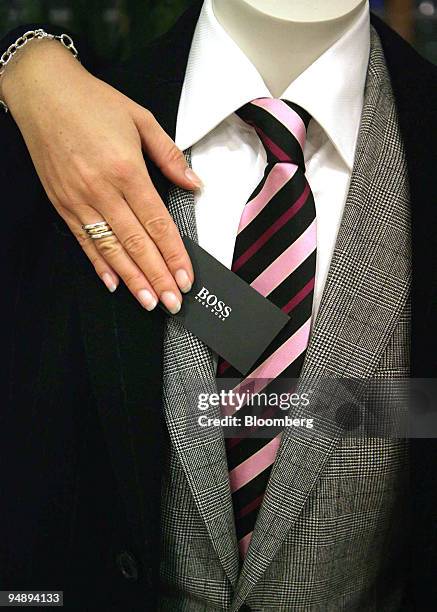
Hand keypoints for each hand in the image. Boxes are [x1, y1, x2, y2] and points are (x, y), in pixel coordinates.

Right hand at [0, 39, 201, 312]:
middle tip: (173, 302)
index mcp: (127, 170)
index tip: (186, 277)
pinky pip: (83, 241)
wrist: (42, 90)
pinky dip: (99, 264)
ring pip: (111, 249)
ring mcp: (79, 200)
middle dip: (158, 277)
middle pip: (136, 243)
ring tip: (149, 302)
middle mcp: (102, 190)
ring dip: (132, 279)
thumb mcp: (141, 118)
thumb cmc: (93, 101)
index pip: (157, 223)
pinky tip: (113, 283)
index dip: (174, 255)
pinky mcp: (62, 204)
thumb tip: (194, 184)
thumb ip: (170, 156)